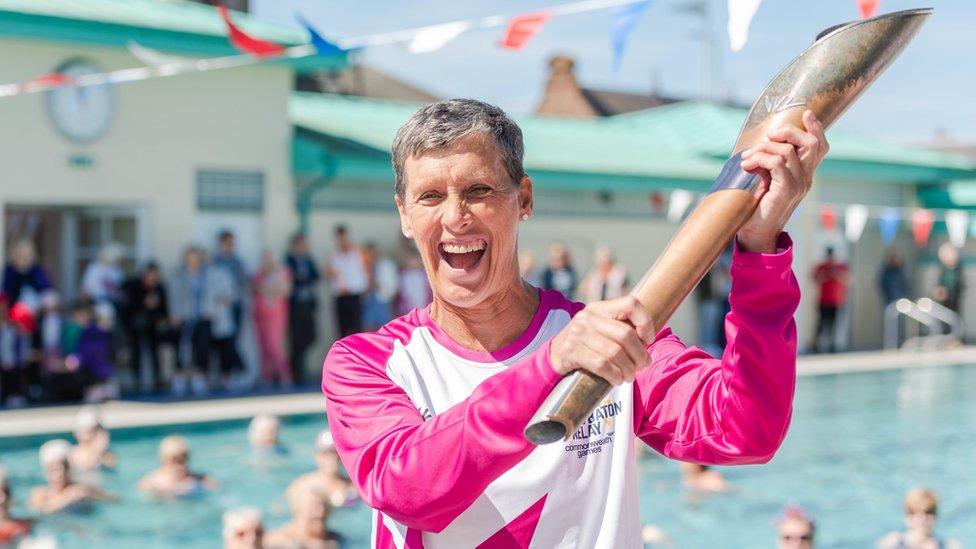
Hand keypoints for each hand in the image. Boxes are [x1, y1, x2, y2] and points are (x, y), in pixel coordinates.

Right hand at [549, 296, 653, 383]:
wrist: (554, 355)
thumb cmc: (586, 344)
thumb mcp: (600, 329)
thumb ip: (621, 329)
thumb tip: (649, 341)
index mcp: (600, 308)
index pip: (631, 304)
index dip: (646, 322)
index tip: (649, 339)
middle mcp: (588, 317)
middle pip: (626, 334)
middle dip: (639, 354)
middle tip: (642, 365)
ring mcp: (578, 333)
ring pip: (615, 353)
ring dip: (628, 369)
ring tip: (630, 376)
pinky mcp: (571, 351)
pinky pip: (602, 365)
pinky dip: (614, 375)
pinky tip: (616, 379)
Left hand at [738, 110, 828, 252]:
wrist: (754, 235)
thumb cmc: (755, 207)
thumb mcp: (764, 180)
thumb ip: (769, 163)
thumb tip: (761, 143)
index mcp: (804, 175)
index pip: (819, 147)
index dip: (816, 129)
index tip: (807, 114)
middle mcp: (806, 179)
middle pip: (810, 143)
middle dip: (788, 132)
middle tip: (768, 137)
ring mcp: (799, 185)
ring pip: (787, 151)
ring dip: (762, 149)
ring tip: (746, 159)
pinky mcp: (787, 191)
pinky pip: (776, 163)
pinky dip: (759, 159)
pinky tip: (747, 166)